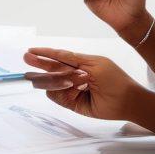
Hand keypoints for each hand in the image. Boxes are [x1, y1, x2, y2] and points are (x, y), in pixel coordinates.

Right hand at [24, 47, 141, 120]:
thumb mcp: (95, 64)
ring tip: (75, 82)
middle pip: (50, 69)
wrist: (127, 101)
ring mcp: (71, 90)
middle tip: (27, 59)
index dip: (45, 53)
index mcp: (80, 63)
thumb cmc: (115, 80)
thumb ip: (73, 60)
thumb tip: (55, 56)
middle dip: (40, 63)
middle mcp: (73, 76)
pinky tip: (75, 89)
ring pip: (51, 83)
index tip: (31, 50)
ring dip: (58, 79)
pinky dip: (62, 91)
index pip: (58, 56)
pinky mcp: (71, 103)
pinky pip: (56, 96)